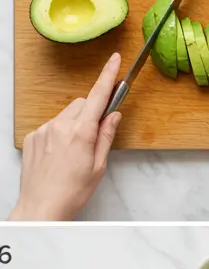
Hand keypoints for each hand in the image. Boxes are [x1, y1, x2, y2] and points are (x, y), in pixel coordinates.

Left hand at [12, 53, 122, 220]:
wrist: (40, 208)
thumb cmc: (72, 192)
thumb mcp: (99, 166)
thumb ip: (106, 136)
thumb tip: (113, 116)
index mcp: (81, 133)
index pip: (98, 96)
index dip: (108, 76)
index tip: (114, 60)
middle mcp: (60, 127)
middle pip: (83, 103)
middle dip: (92, 112)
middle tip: (96, 135)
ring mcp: (44, 130)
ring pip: (68, 114)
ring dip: (76, 123)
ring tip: (76, 150)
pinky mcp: (34, 137)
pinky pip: (53, 125)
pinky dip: (61, 132)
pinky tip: (61, 154)